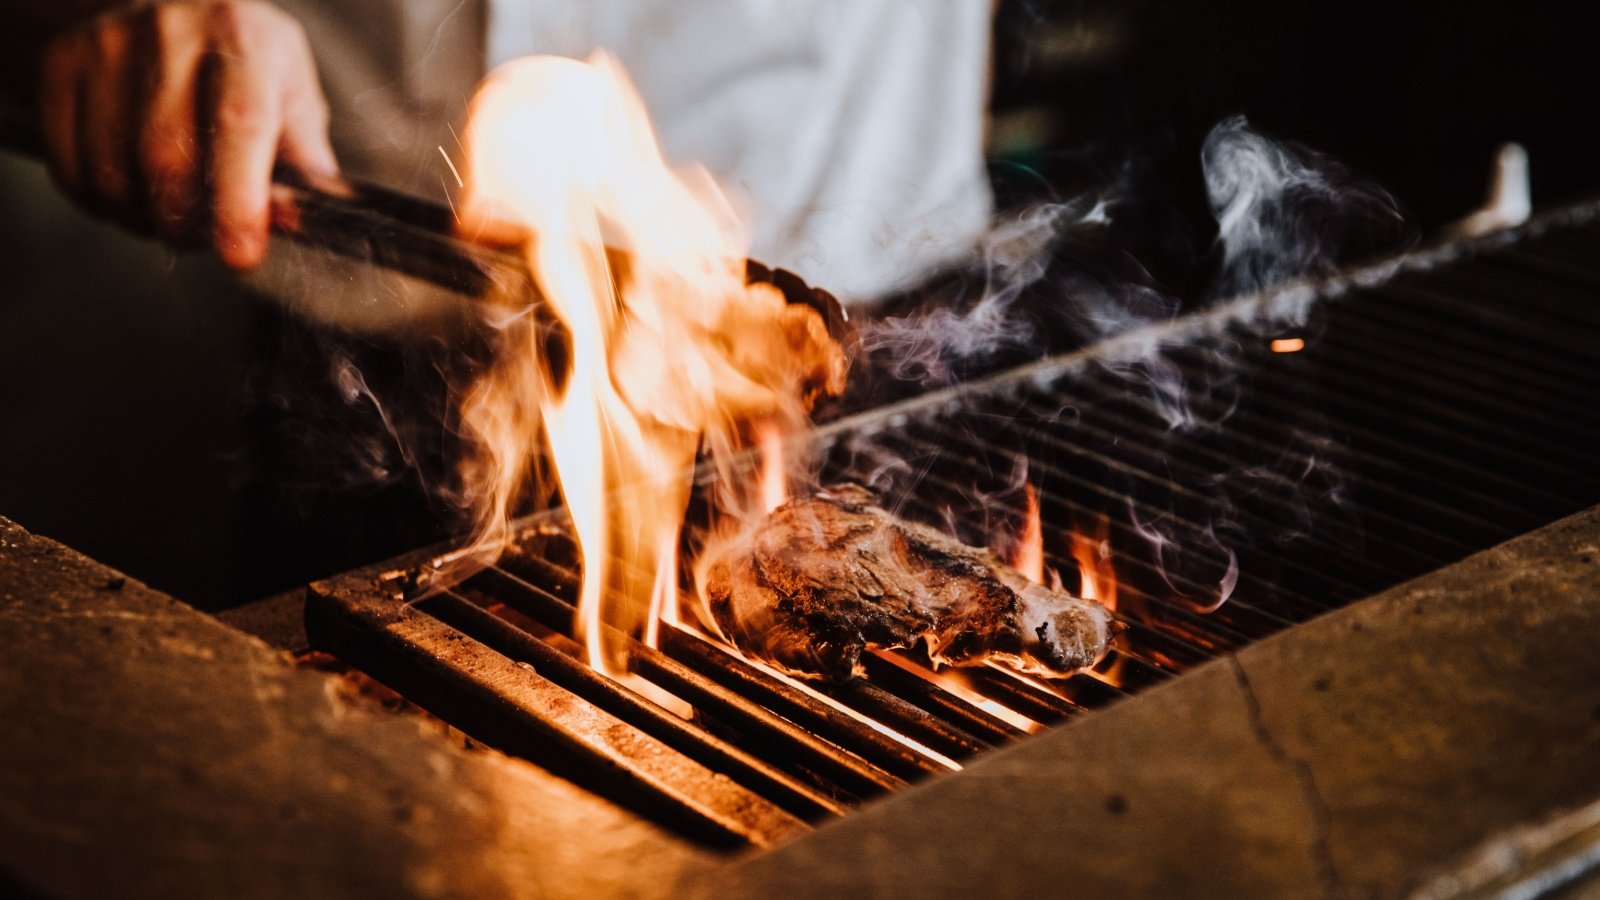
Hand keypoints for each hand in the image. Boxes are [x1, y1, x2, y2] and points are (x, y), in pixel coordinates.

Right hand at [38, 0, 336, 269]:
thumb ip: (301, 160)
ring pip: (113, 171)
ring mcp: (107, 45)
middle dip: (189, 224)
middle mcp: (171, 32)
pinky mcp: (63, 64)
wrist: (179, 10)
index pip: (239, 124)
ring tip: (172, 212)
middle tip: (208, 238)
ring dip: (145, 218)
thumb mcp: (293, 96)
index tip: (240, 254)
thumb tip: (294, 221)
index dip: (239, 202)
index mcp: (243, 37)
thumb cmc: (246, 64)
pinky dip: (102, 202)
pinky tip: (132, 192)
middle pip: (167, 158)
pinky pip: (71, 166)